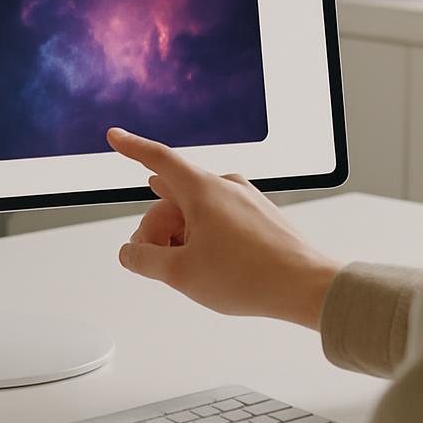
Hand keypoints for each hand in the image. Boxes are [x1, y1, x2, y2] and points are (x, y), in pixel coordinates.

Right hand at [107, 127, 340, 328]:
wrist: (306, 287)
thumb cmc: (249, 277)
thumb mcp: (180, 274)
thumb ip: (144, 260)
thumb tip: (129, 253)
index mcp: (203, 190)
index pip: (158, 159)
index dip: (132, 147)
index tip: (115, 136)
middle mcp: (225, 186)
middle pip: (172, 198)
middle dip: (156, 229)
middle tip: (158, 265)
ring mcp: (245, 199)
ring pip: (196, 211)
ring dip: (182, 237)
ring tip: (192, 270)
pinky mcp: (259, 215)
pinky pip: (219, 218)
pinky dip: (206, 238)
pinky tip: (214, 265)